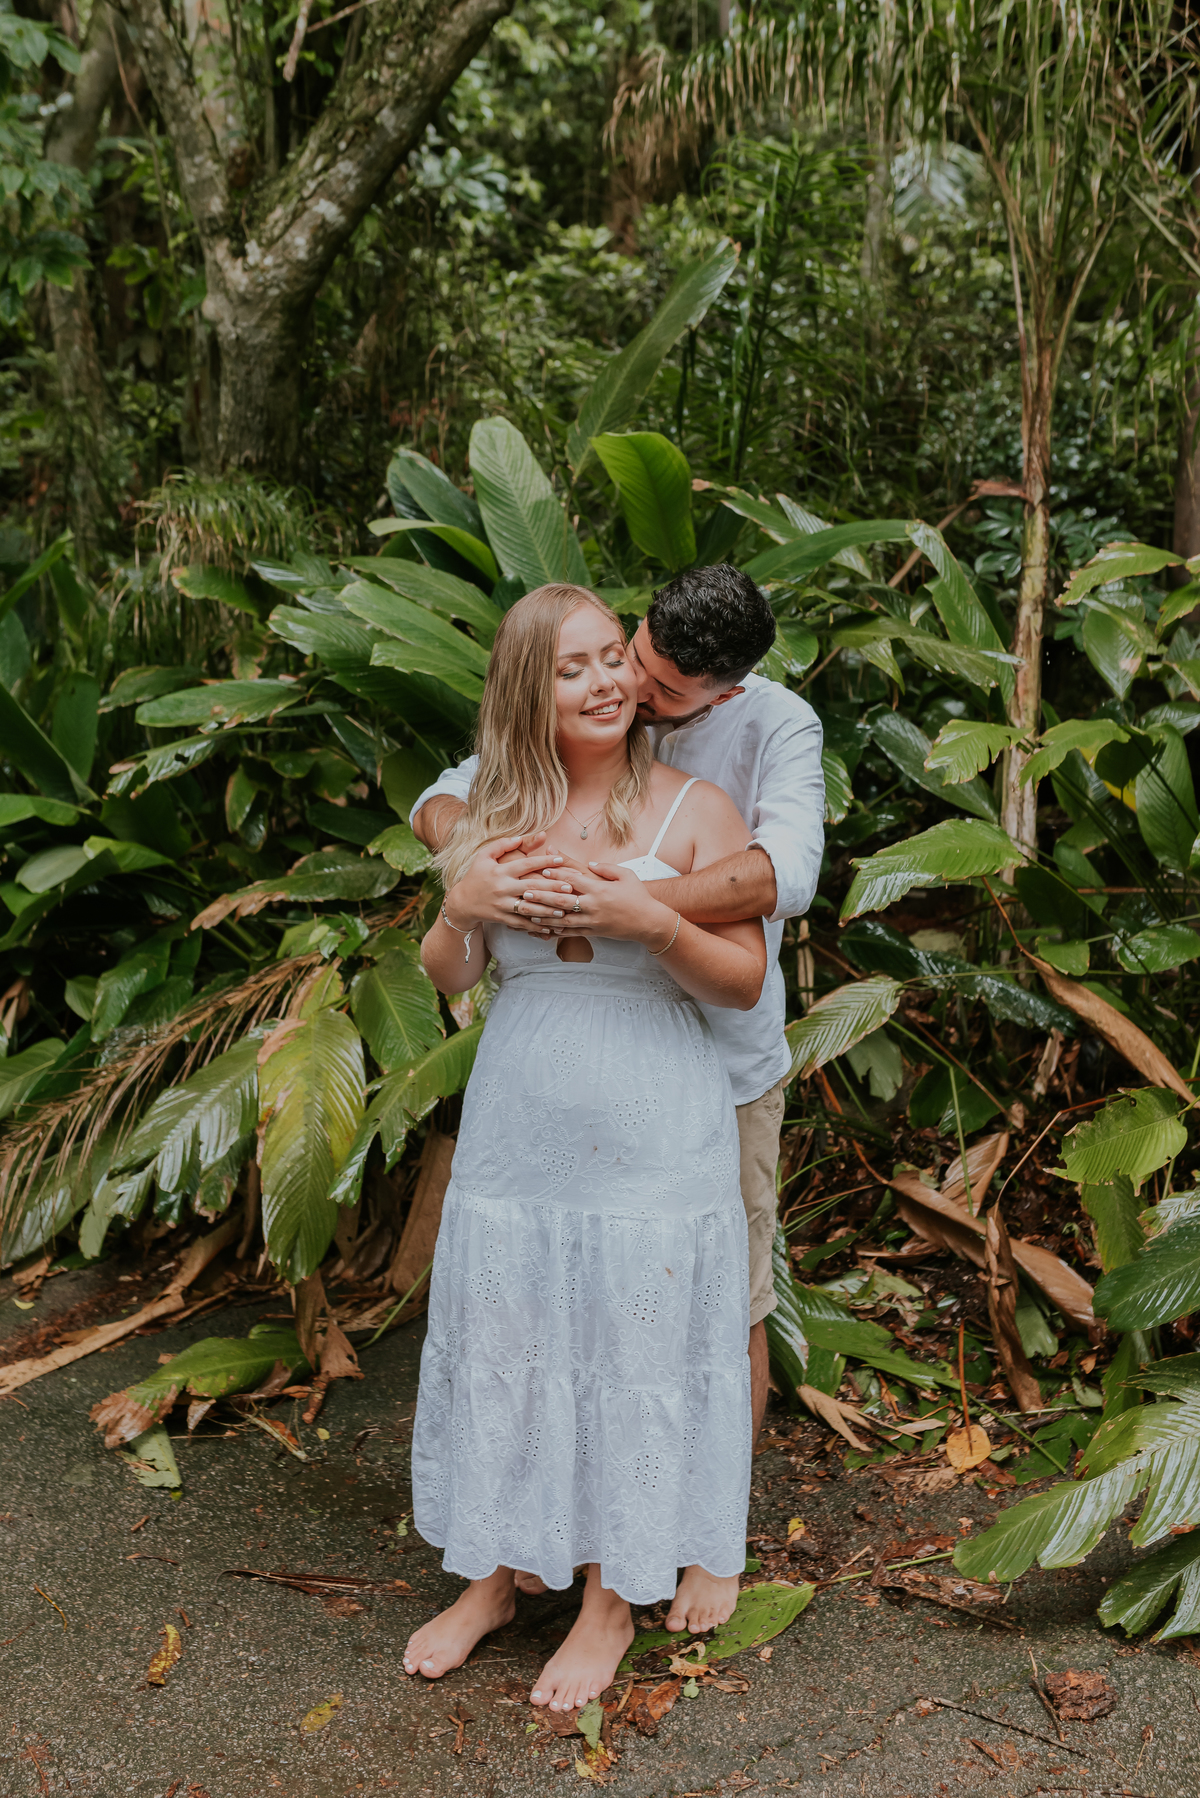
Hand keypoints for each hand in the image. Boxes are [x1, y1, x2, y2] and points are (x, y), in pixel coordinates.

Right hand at [447, 834, 570, 930]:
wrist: (461, 902)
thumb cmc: (476, 876)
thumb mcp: (484, 856)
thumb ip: (502, 844)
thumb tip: (521, 836)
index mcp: (500, 871)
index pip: (525, 864)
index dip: (543, 861)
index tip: (560, 859)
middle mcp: (502, 888)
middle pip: (531, 887)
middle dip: (552, 888)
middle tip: (571, 887)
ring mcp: (502, 904)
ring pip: (528, 908)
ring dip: (547, 909)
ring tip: (564, 909)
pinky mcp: (501, 918)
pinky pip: (521, 923)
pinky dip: (535, 925)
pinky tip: (550, 927)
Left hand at [518, 860, 675, 946]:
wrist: (648, 922)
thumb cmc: (638, 896)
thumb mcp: (626, 875)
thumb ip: (606, 868)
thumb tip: (589, 863)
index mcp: (600, 889)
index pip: (574, 880)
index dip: (558, 874)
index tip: (543, 869)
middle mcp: (594, 906)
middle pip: (563, 901)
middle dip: (543, 897)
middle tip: (526, 892)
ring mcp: (593, 921)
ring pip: (563, 920)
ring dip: (544, 916)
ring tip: (529, 913)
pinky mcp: (594, 932)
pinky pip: (571, 933)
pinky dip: (556, 931)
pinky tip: (543, 929)